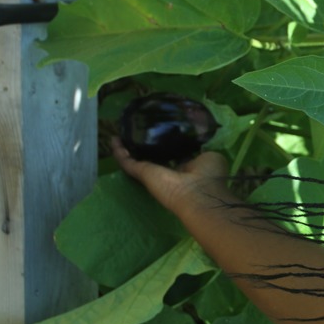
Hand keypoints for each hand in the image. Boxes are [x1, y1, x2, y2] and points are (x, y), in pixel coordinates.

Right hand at [111, 137, 234, 212]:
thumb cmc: (209, 176)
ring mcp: (153, 174)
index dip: (168, 144)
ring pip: (137, 159)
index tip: (163, 132)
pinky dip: (118, 151)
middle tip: (139, 129)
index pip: (174, 155)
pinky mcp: (142, 173)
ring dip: (129, 147)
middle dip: (146, 145)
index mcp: (187, 168)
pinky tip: (113, 138)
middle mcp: (168, 172)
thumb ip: (201, 149)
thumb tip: (195, 141)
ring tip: (122, 132)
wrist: (198, 194)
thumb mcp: (210, 156)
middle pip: (154, 157)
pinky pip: (127, 161)